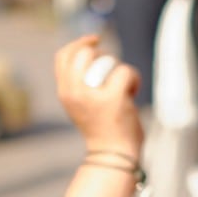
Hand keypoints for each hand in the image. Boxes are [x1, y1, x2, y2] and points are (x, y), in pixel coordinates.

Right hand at [54, 36, 142, 157]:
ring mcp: (92, 95)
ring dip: (119, 70)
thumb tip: (90, 49)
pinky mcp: (113, 98)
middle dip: (104, 56)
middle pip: (85, 52)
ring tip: (122, 88)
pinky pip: (125, 71)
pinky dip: (134, 81)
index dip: (79, 43)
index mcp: (64, 92)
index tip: (95, 40)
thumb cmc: (102, 128)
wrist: (112, 156)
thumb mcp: (81, 103)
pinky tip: (132, 94)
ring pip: (107, 60)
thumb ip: (79, 81)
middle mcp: (74, 92)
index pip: (63, 56)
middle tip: (112, 71)